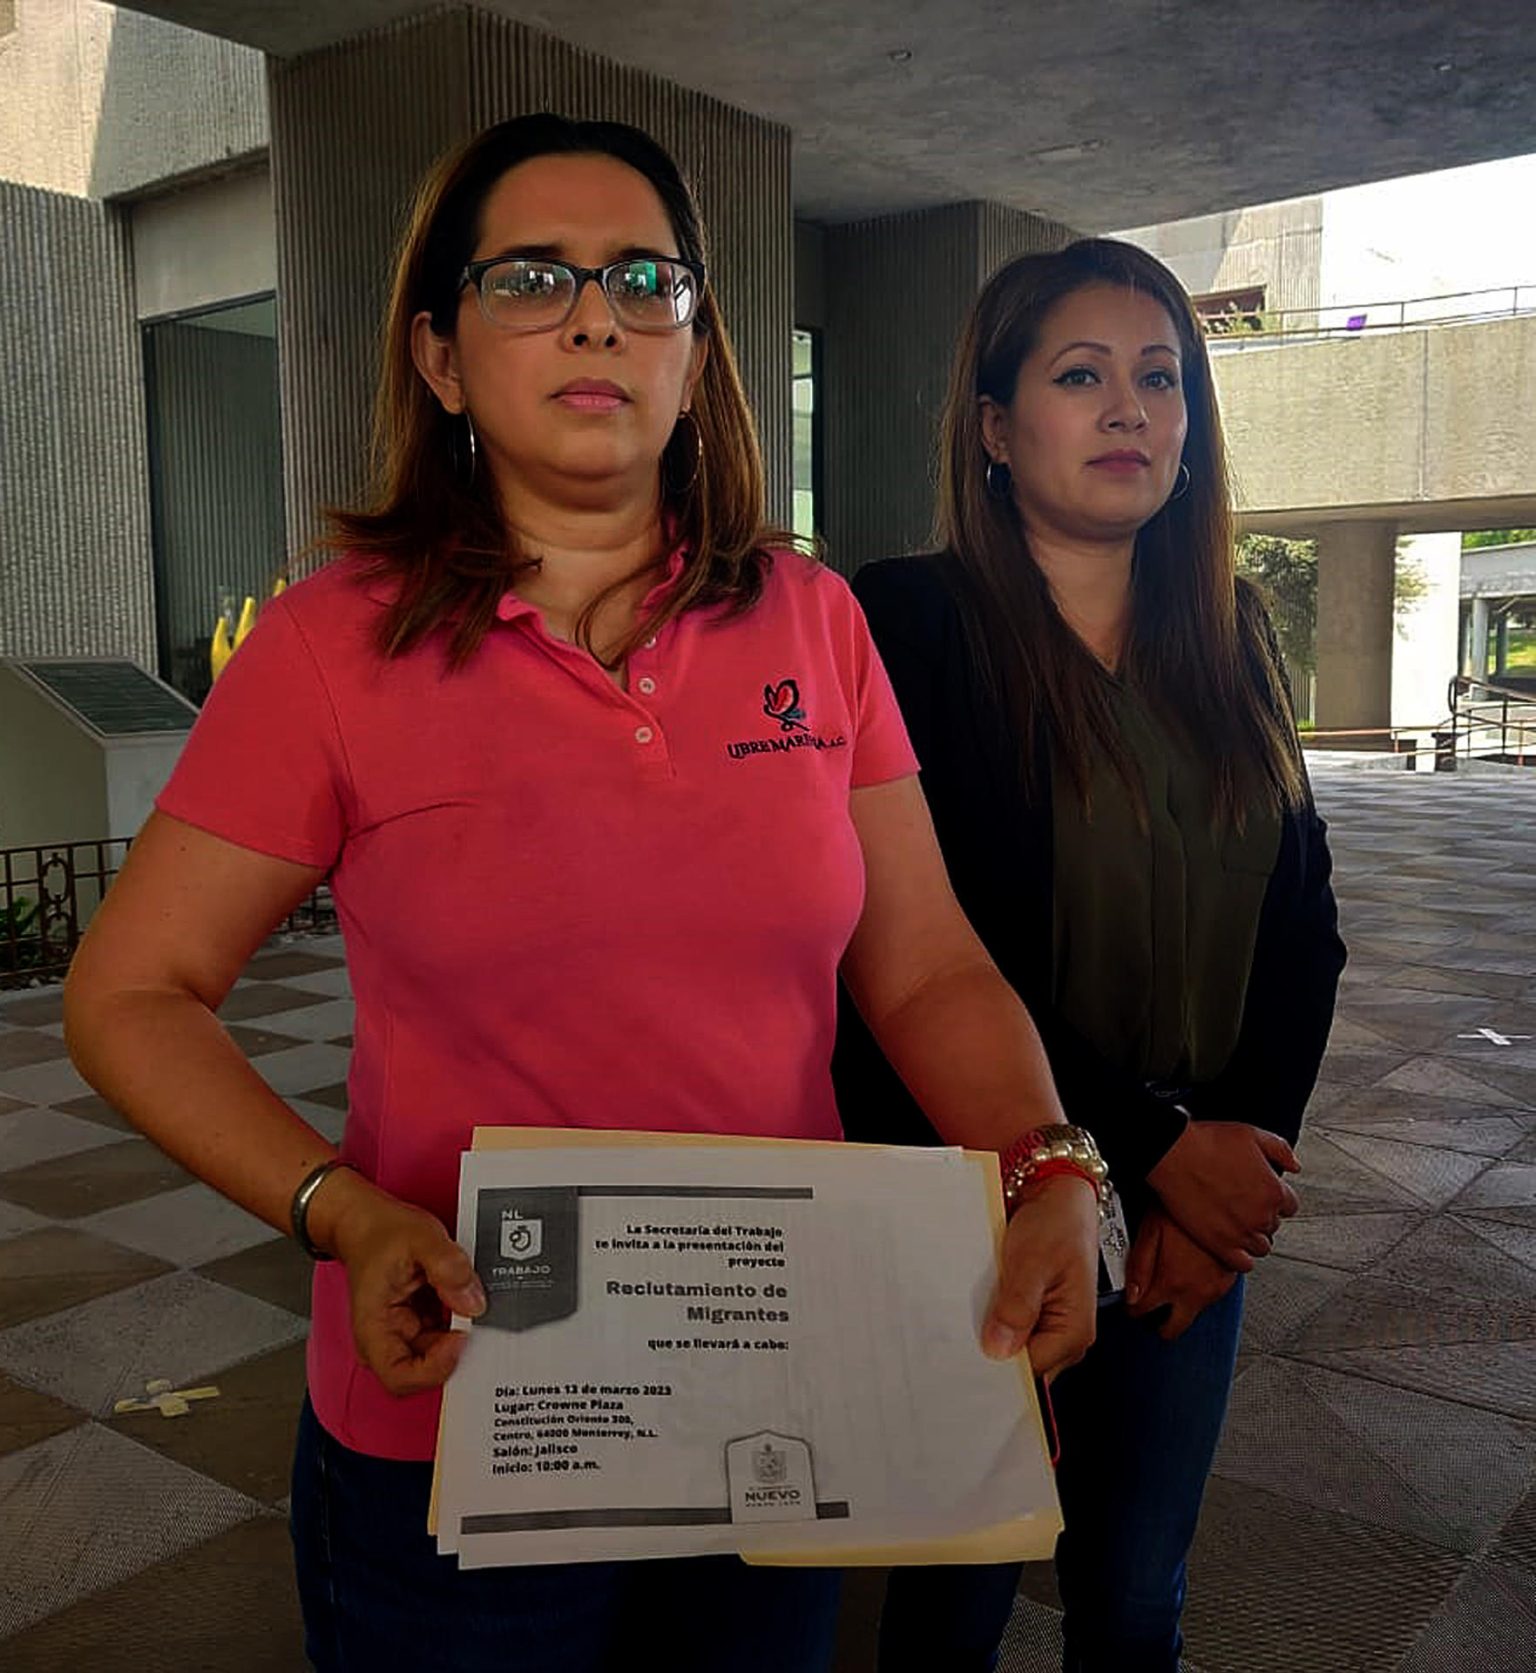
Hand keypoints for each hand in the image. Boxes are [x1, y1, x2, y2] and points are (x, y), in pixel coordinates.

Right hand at [321, 1171, 487, 1395]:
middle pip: (426, 1369)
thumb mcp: (420, 1238)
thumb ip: (448, 1267)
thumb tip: (473, 1302)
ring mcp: (403, 1333)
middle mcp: (385, 1338)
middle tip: (471, 1312)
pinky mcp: (418, 1323)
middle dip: (454, 1345)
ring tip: (463, 1293)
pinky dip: (459, 1317)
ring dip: (459, 1328)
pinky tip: (460, 1293)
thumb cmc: (380, 1232)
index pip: (401, 1378)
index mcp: (374, 1329)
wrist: (366, 1221)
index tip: (460, 1336)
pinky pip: (446, 1331)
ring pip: (441, 1351)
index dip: (436, 1367)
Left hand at [982, 1174, 1097, 1377]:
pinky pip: (1008, 1326)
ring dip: (989, 1332)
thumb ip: (1017, 1307)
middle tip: (958, 1338)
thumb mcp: (1032, 1261)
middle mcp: (1065, 1334)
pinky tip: (974, 1304)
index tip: (966, 1360)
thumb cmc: (1056, 1222)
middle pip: (1021, 1363)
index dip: (998, 1368)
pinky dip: (990, 1317)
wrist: (1057, 1193)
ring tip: (966, 1316)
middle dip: (991, 1351)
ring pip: (1012, 1344)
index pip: (1032, 1372)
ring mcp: (1049, 1323)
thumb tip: (999, 1349)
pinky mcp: (1033, 1311)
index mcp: (1073, 1331)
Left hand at [1124, 1205, 1238, 1340]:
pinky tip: (1192, 1271)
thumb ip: (1138, 1268)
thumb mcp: (1150, 1232)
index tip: (1132, 1305)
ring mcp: (1216, 1289)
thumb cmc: (1181, 1209)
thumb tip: (1130, 1296)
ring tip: (1173, 1279)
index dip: (1133, 1309)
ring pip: (1194, 1312)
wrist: (1218, 1199)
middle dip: (1161, 1324)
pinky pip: (1211, 1297)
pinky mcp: (1230, 1281)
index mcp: (1171, 1283)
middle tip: (1154, 1311)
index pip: (1144, 1312)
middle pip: (1175, 1329)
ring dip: (1182, 1304)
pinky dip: (1200, 1291)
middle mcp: (1196, 1293)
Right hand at [1146, 1120, 1298, 1270]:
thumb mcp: (1251, 1134)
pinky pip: (1242, 1264)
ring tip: (1236, 1223)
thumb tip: (1294, 1166)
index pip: (1289, 1205)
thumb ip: (1280, 1150)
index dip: (1274, 1197)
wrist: (1174, 1153)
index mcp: (1273, 1190)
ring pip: (1260, 1246)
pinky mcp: (1219, 1244)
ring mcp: (1241, 1232)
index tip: (1260, 1192)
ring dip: (1252, 1236)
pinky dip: (1241, 1258)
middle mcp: (1262, 1215)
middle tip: (1241, 1202)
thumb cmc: (1208, 1142)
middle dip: (1261, 1215)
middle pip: (1273, 1225)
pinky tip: (1231, 1244)